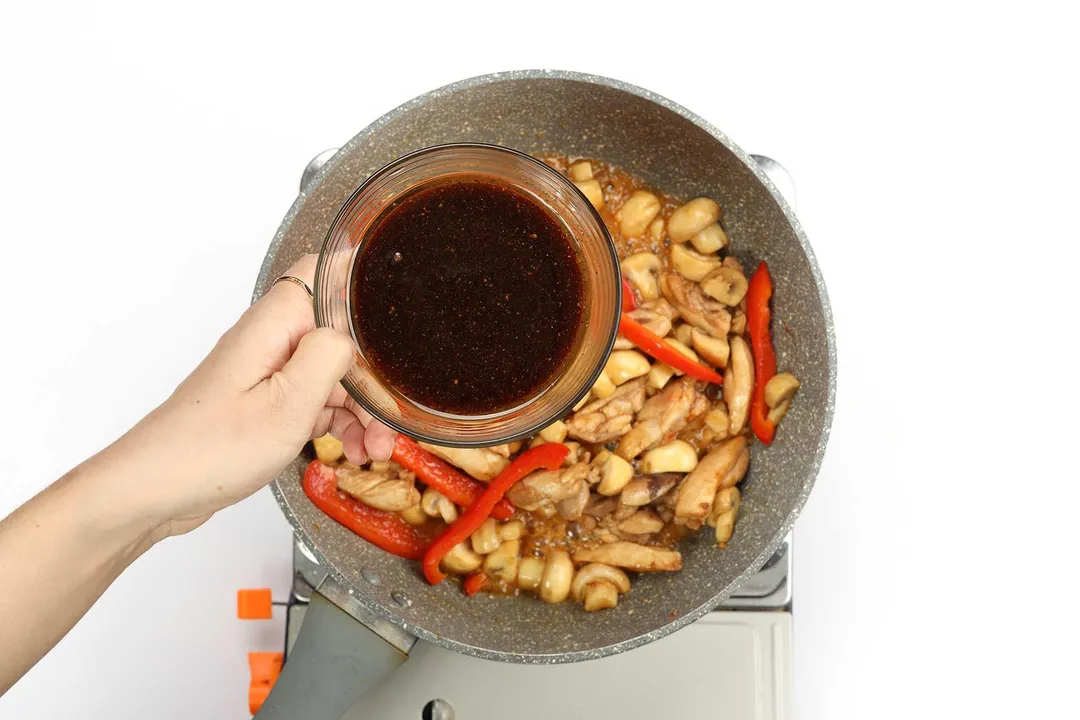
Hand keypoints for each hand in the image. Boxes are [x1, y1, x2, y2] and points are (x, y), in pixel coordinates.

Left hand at [104, 254, 395, 538]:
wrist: (154, 491)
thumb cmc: (207, 451)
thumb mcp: (287, 406)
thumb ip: (329, 357)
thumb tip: (356, 333)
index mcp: (274, 325)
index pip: (327, 271)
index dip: (366, 286)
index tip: (399, 320)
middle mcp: (270, 339)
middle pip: (341, 333)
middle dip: (372, 375)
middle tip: (387, 420)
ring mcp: (266, 370)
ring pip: (331, 371)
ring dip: (359, 408)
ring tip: (371, 449)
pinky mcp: (262, 400)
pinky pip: (313, 398)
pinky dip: (337, 421)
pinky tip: (349, 450)